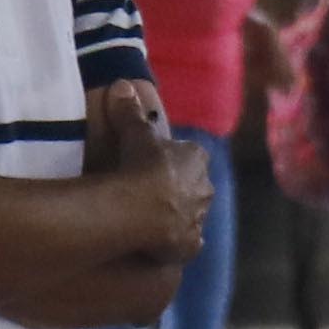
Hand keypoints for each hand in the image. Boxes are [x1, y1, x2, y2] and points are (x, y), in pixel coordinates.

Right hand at [86, 85, 208, 253]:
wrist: (144, 208)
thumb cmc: (142, 165)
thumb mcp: (134, 133)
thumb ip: (130, 111)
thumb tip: (122, 84)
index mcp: (197, 159)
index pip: (189, 156)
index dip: (171, 159)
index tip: (153, 163)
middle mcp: (206, 188)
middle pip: (192, 185)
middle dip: (178, 188)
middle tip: (151, 192)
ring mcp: (199, 218)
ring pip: (191, 214)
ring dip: (177, 215)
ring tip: (152, 218)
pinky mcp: (191, 244)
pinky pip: (186, 241)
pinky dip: (177, 241)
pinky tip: (162, 243)